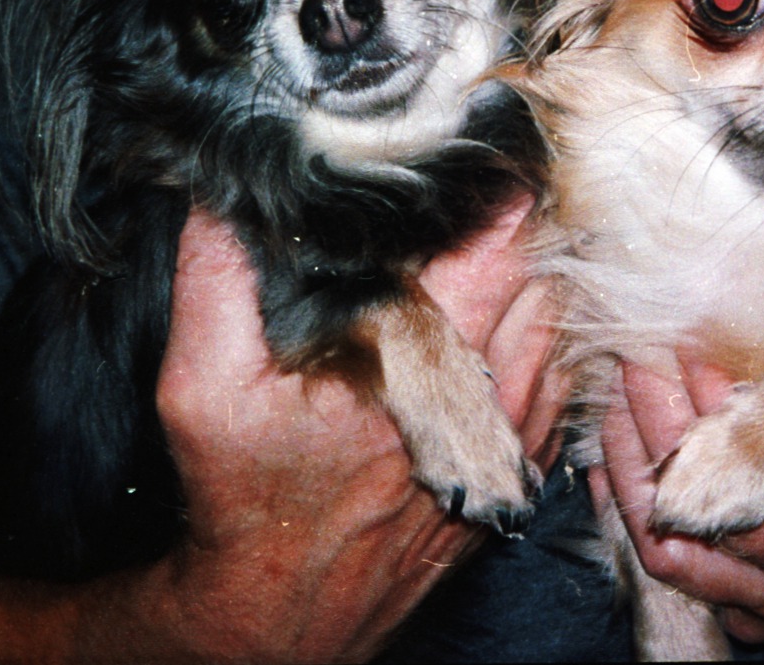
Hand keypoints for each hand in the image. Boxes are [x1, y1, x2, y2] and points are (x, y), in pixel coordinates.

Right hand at [112, 193, 560, 661]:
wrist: (281, 614)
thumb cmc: (242, 499)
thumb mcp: (201, 386)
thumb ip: (215, 277)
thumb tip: (222, 188)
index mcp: (414, 363)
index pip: (498, 247)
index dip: (498, 188)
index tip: (483, 148)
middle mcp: (481, 397)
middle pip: (542, 276)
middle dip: (523, 222)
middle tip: (490, 178)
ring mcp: (509, 436)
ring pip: (560, 325)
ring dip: (540, 276)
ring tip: (500, 233)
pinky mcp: (516, 467)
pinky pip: (562, 379)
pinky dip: (547, 337)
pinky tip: (512, 311)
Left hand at [592, 273, 763, 643]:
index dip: (742, 420)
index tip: (703, 349)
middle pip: (727, 507)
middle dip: (672, 421)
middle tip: (642, 344)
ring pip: (687, 545)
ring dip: (640, 461)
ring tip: (622, 379)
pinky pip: (681, 578)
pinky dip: (638, 514)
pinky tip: (619, 447)